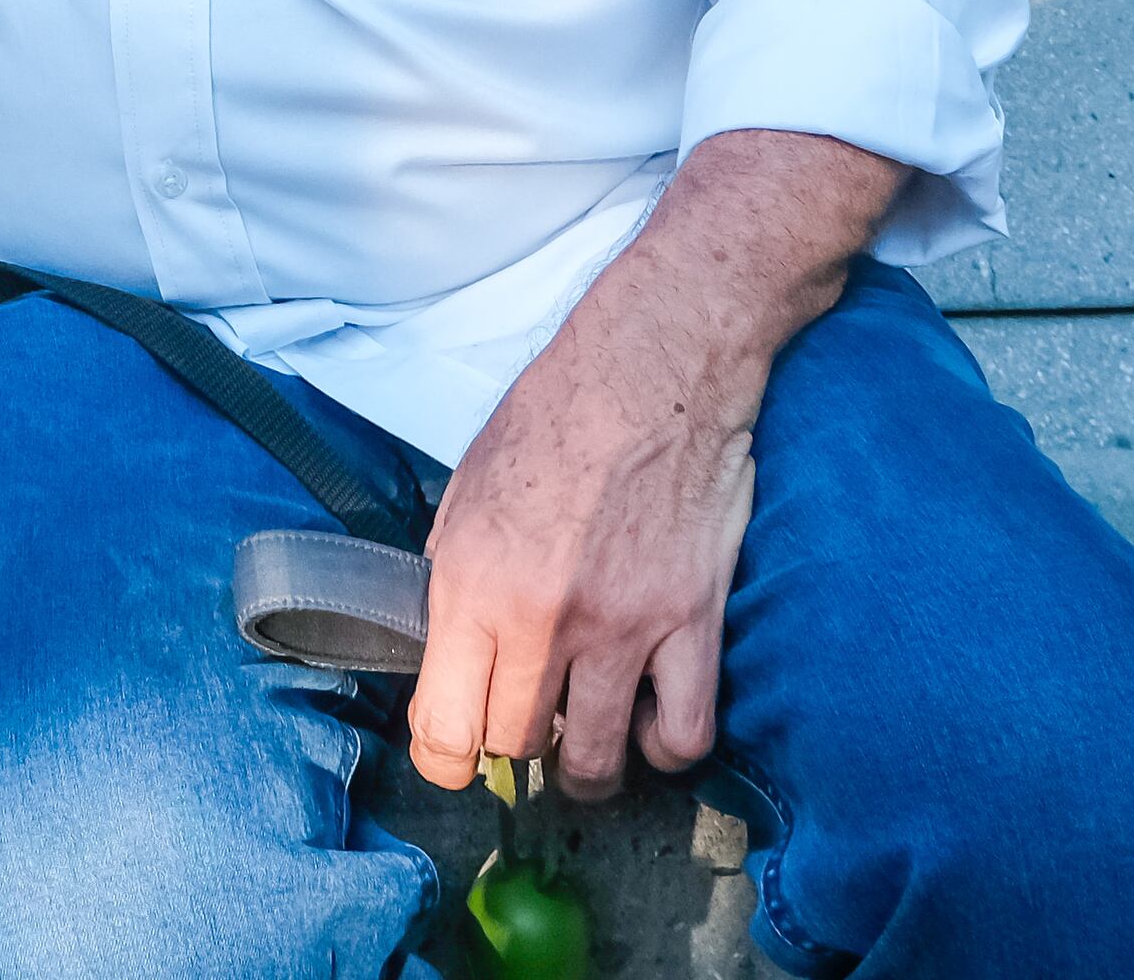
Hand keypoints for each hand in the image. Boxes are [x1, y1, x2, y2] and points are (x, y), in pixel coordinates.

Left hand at [405, 130, 902, 800]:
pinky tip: (651, 722)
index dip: (445, 761)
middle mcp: (540, 620)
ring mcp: (621, 627)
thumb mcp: (467, 493)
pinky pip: (684, 734)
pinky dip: (666, 748)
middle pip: (514, 748)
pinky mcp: (690, 622)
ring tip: (584, 744)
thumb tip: (449, 655)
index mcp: (471, 585)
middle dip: (513, 750)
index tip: (456, 758)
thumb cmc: (556, 417)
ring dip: (584, 767)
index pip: (442, 729)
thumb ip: (455, 583)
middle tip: (526, 725)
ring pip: (593, 762)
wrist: (654, 368)